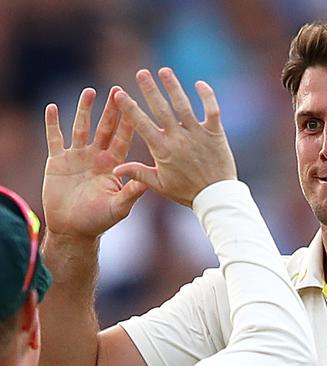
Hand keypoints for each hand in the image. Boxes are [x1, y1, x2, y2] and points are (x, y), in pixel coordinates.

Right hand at [42, 87, 146, 240]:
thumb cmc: (99, 221)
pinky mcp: (57, 161)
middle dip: (111, 110)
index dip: (128, 121)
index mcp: (114, 164)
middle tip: (117, 90)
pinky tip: (52, 108)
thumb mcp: (119, 206)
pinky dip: (52, 124)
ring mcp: (77, 157)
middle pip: (105, 128)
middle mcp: (97, 157)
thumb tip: (147, 183)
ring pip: (82, 128)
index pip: (123, 138)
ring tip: (89, 91)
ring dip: (85, 110)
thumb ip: (130, 193)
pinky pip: (55, 139)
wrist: (73, 230)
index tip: (135, 104)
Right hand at [113, 68, 236, 206]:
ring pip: (183, 105)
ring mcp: (197, 133)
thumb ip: (138, 172)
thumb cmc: (186, 192)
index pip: (141, 123)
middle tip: (141, 73)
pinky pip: (211, 110)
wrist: (215, 196)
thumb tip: (115, 167)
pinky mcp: (215, 133)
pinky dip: (206, 96)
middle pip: (161, 109)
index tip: (120, 93)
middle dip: (149, 89)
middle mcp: (178, 138)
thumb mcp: (159, 184)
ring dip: (173, 87)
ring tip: (164, 71)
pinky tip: (199, 84)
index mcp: (161, 149)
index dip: (129, 107)